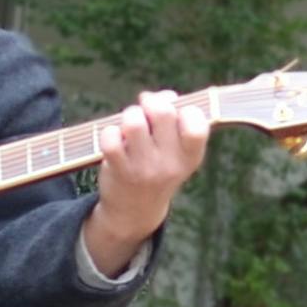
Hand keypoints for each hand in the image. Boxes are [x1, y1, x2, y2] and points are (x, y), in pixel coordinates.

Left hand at [89, 88, 210, 275]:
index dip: (185, 109)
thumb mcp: (175, 151)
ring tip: (129, 125)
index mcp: (190, 156)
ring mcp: (144, 168)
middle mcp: (170, 163)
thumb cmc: (156, 168)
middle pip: (163, 112)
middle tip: (145, 109)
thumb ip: (175, 118)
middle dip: (151, 102)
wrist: (134, 211)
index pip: (197, 124)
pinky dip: (109, 131)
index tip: (176, 114)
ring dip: (129, 115)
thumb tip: (164, 95)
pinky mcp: (119, 170)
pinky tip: (114, 139)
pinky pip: (110, 136)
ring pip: (133, 122)